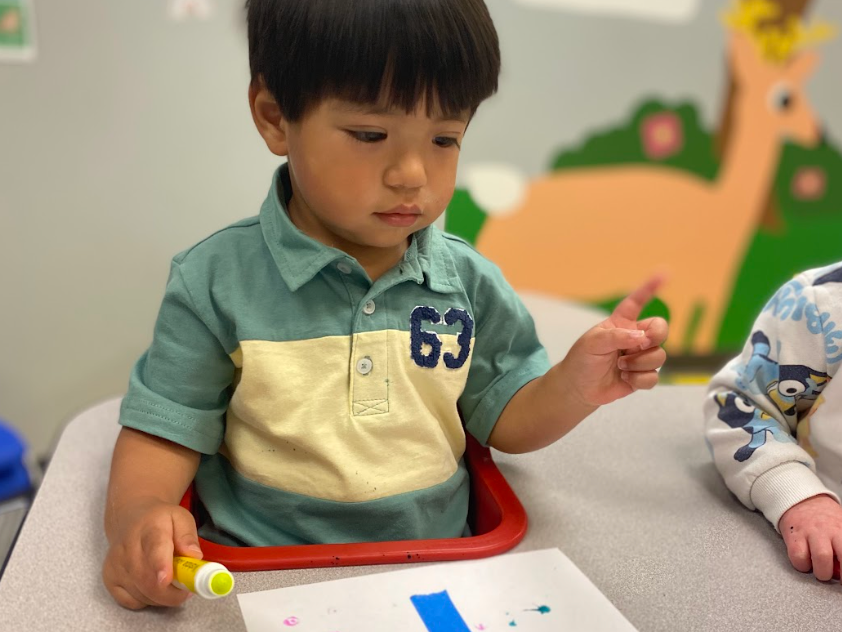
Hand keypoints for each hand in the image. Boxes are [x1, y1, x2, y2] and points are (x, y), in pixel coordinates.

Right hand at [102, 500, 202, 608]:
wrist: (131, 518)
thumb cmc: (161, 521)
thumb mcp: (181, 518)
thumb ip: (188, 536)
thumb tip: (194, 556)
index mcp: (151, 528)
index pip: (154, 548)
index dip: (160, 565)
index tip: (166, 579)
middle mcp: (128, 547)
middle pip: (147, 580)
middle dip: (171, 593)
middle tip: (187, 590)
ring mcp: (116, 565)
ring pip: (141, 594)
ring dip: (162, 596)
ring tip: (172, 583)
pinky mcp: (109, 579)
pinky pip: (131, 601)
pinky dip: (147, 600)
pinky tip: (154, 586)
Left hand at [565, 275, 667, 406]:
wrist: (579, 388)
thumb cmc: (582, 359)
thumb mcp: (592, 343)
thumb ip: (616, 337)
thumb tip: (641, 337)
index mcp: (621, 323)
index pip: (637, 301)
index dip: (650, 287)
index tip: (664, 273)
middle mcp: (635, 337)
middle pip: (661, 329)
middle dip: (655, 337)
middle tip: (639, 345)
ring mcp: (640, 357)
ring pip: (659, 356)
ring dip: (638, 364)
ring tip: (619, 367)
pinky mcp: (642, 375)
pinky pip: (654, 377)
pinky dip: (638, 380)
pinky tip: (624, 379)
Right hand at [779, 494, 841, 580]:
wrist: (800, 499)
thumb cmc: (824, 519)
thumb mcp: (840, 528)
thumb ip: (841, 547)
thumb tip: (841, 572)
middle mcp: (828, 531)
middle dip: (839, 574)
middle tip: (834, 575)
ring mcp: (810, 532)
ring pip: (821, 558)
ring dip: (821, 572)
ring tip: (819, 570)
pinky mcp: (793, 535)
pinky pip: (798, 557)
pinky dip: (801, 565)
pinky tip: (804, 561)